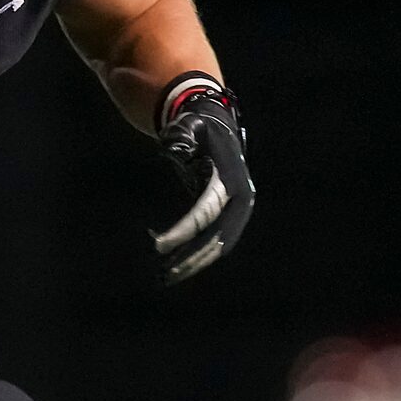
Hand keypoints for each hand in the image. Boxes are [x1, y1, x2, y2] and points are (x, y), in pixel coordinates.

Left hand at [152, 76, 251, 284]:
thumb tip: (173, 146)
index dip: (183, 231)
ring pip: (219, 247)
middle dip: (191, 257)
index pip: (206, 212)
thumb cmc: (199, 126)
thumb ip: (181, 133)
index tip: (158, 245)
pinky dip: (197, 256)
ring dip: (193, 263)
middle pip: (218, 238)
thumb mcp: (189, 123)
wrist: (219, 128)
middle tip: (163, 273)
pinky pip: (216, 243)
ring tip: (165, 276)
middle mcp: (241, 199)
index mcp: (231, 179)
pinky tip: (174, 266)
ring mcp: (238, 211)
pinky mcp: (230, 218)